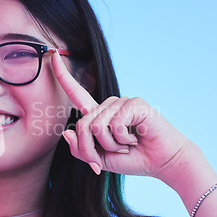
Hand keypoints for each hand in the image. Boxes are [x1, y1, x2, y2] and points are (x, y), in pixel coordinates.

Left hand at [51, 52, 192, 179]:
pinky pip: (114, 125)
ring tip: (128, 144)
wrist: (161, 162)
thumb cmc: (132, 159)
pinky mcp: (134, 103)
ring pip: (96, 127)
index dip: (62, 75)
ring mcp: (121, 102)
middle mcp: (107, 105)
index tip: (54, 54)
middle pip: (82, 126)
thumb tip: (67, 131)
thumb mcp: (99, 159)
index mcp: (98, 114)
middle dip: (92, 149)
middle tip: (115, 154)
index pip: (76, 92)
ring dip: (111, 145)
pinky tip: (136, 138)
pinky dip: (123, 139)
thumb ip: (80, 149)